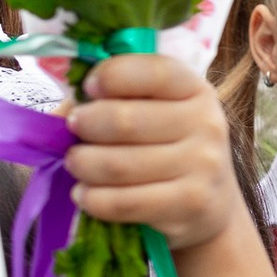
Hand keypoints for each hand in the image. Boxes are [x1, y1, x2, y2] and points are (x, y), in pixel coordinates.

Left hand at [63, 52, 245, 252]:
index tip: (88, 89)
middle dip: (85, 125)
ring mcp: (203, 166)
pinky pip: (124, 203)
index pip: (152, 72)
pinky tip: (85, 194)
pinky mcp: (192, 204)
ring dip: (83, 165)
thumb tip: (63, 109)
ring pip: (118, 165)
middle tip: (73, 130)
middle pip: (124, 121)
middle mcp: (206, 124)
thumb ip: (113, 99)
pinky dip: (92, 199)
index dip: (110, 76)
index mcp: (195, 90)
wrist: (212, 203)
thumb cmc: (169, 148)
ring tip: (75, 164)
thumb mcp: (157, 112)